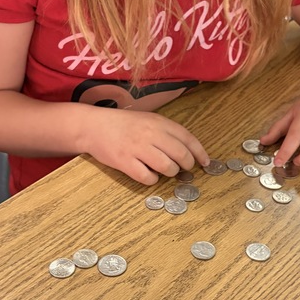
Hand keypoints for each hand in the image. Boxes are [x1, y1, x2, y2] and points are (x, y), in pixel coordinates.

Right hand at [80, 108, 209, 184]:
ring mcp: (137, 148)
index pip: (188, 138)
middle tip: (184, 169)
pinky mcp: (125, 162)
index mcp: (158, 122)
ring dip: (170, 172)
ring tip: (165, 170)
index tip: (206, 163)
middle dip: (187, 165)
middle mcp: (150, 134)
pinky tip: (148, 174)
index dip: (200, 153)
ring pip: (167, 167)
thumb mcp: (148, 120)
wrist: (94, 126)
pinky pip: (147, 177)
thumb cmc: (123, 124)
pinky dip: (152, 180)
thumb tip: (188, 150)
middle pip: (181, 155)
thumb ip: (167, 132)